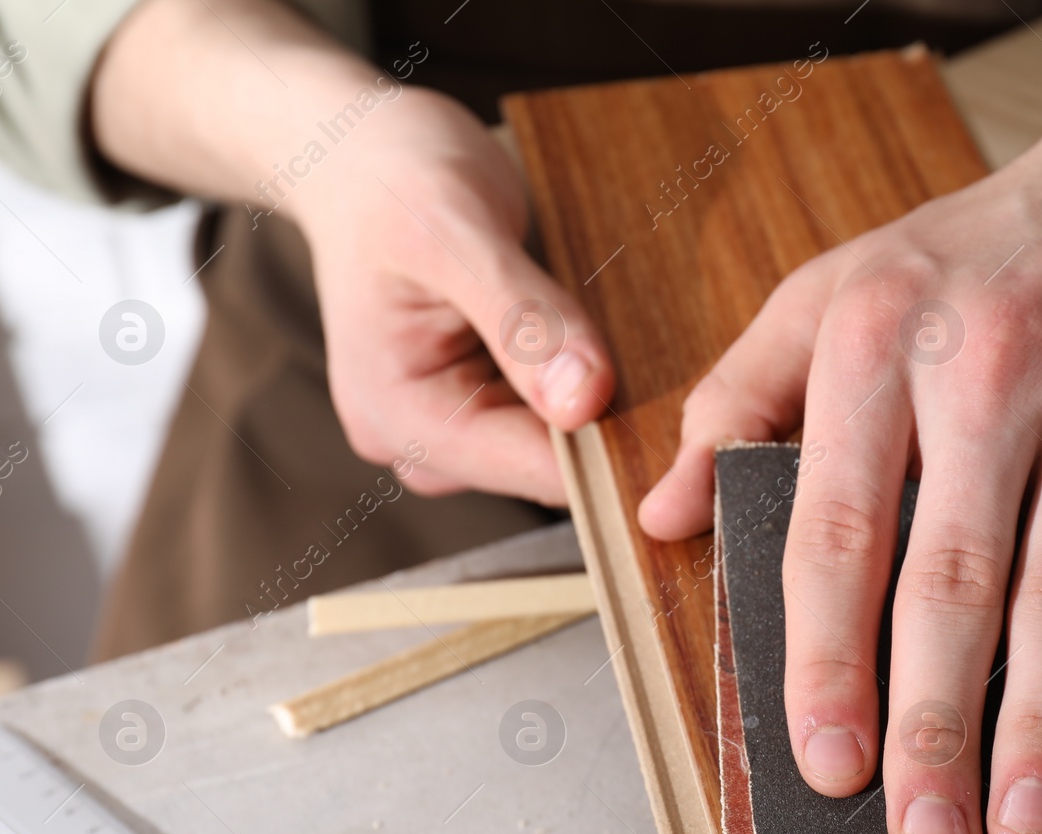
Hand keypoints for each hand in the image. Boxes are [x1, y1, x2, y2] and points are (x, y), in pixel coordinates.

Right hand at [92, 0, 614, 505]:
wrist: (356, 153)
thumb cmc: (393, 177)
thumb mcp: (455, 229)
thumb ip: (523, 319)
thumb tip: (584, 402)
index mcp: (400, 419)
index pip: (538, 472)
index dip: (616, 448)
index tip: (685, 410)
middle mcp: (419, 444)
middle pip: (554, 468)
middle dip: (612, 422)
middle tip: (664, 354)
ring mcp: (448, 431)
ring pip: (561, 445)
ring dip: (604, 400)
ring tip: (625, 332)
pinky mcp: (475, 408)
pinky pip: (553, 416)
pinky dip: (586, 383)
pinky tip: (598, 337)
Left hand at [639, 118, 1041, 833]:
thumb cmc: (981, 246)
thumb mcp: (834, 289)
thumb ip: (738, 399)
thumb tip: (661, 514)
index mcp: (878, 346)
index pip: (836, 528)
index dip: (826, 659)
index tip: (822, 766)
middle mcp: (989, 374)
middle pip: (952, 582)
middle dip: (933, 726)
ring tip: (1020, 830)